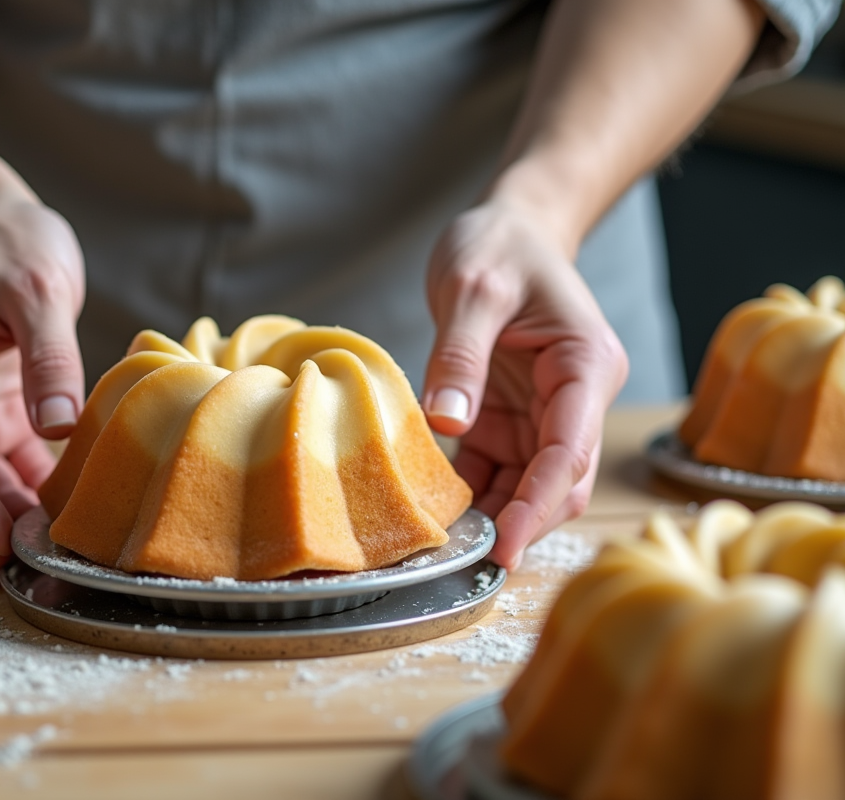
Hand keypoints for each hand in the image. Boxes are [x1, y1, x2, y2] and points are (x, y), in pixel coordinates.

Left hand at [422, 200, 627, 569]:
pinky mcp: (510, 419)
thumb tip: (447, 421)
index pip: (570, 450)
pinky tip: (439, 515)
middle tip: (470, 562)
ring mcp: (543, 414)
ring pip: (530, 486)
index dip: (540, 504)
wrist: (507, 229)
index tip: (508, 547)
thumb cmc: (499, 246)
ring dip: (496, 518)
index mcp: (585, 366)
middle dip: (522, 523)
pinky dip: (474, 496)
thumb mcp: (472, 288)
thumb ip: (461, 354)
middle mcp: (574, 398)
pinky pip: (497, 471)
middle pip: (559, 481)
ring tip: (447, 547)